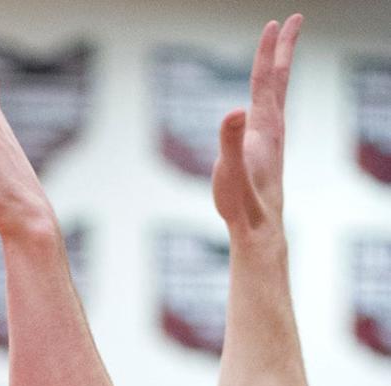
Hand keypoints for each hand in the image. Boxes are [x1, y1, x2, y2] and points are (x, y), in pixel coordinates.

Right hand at [212, 16, 301, 235]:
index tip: (273, 22)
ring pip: (276, 96)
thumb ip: (231, 140)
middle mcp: (272, 129)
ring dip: (278, 71)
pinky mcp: (267, 152)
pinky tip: (265, 102)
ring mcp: (271, 140)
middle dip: (283, 49)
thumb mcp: (229, 171)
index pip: (265, 80)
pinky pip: (270, 113)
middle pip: (278, 80)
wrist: (258, 230)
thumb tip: (234, 111)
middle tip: (292, 20)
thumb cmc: (241, 203)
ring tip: (279, 56)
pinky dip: (270, 96)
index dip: (267, 51)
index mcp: (264, 127)